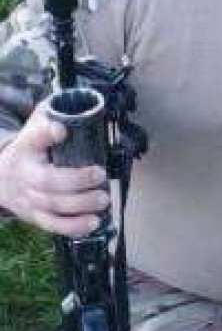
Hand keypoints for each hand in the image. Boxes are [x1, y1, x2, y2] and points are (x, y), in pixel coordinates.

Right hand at [0, 105, 109, 236]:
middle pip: (47, 181)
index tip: (62, 129)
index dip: (46, 133)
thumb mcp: (35, 127)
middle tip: (100, 174)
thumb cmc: (29, 150)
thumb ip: (53, 114)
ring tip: (103, 199)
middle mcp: (25, 174)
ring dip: (81, 204)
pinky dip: (74, 227)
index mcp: (26, 148)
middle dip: (76, 180)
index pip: (33, 138)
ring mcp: (29, 198)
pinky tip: (94, 222)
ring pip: (52, 205)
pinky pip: (53, 225)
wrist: (1, 178)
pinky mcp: (35, 216)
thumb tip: (83, 103)